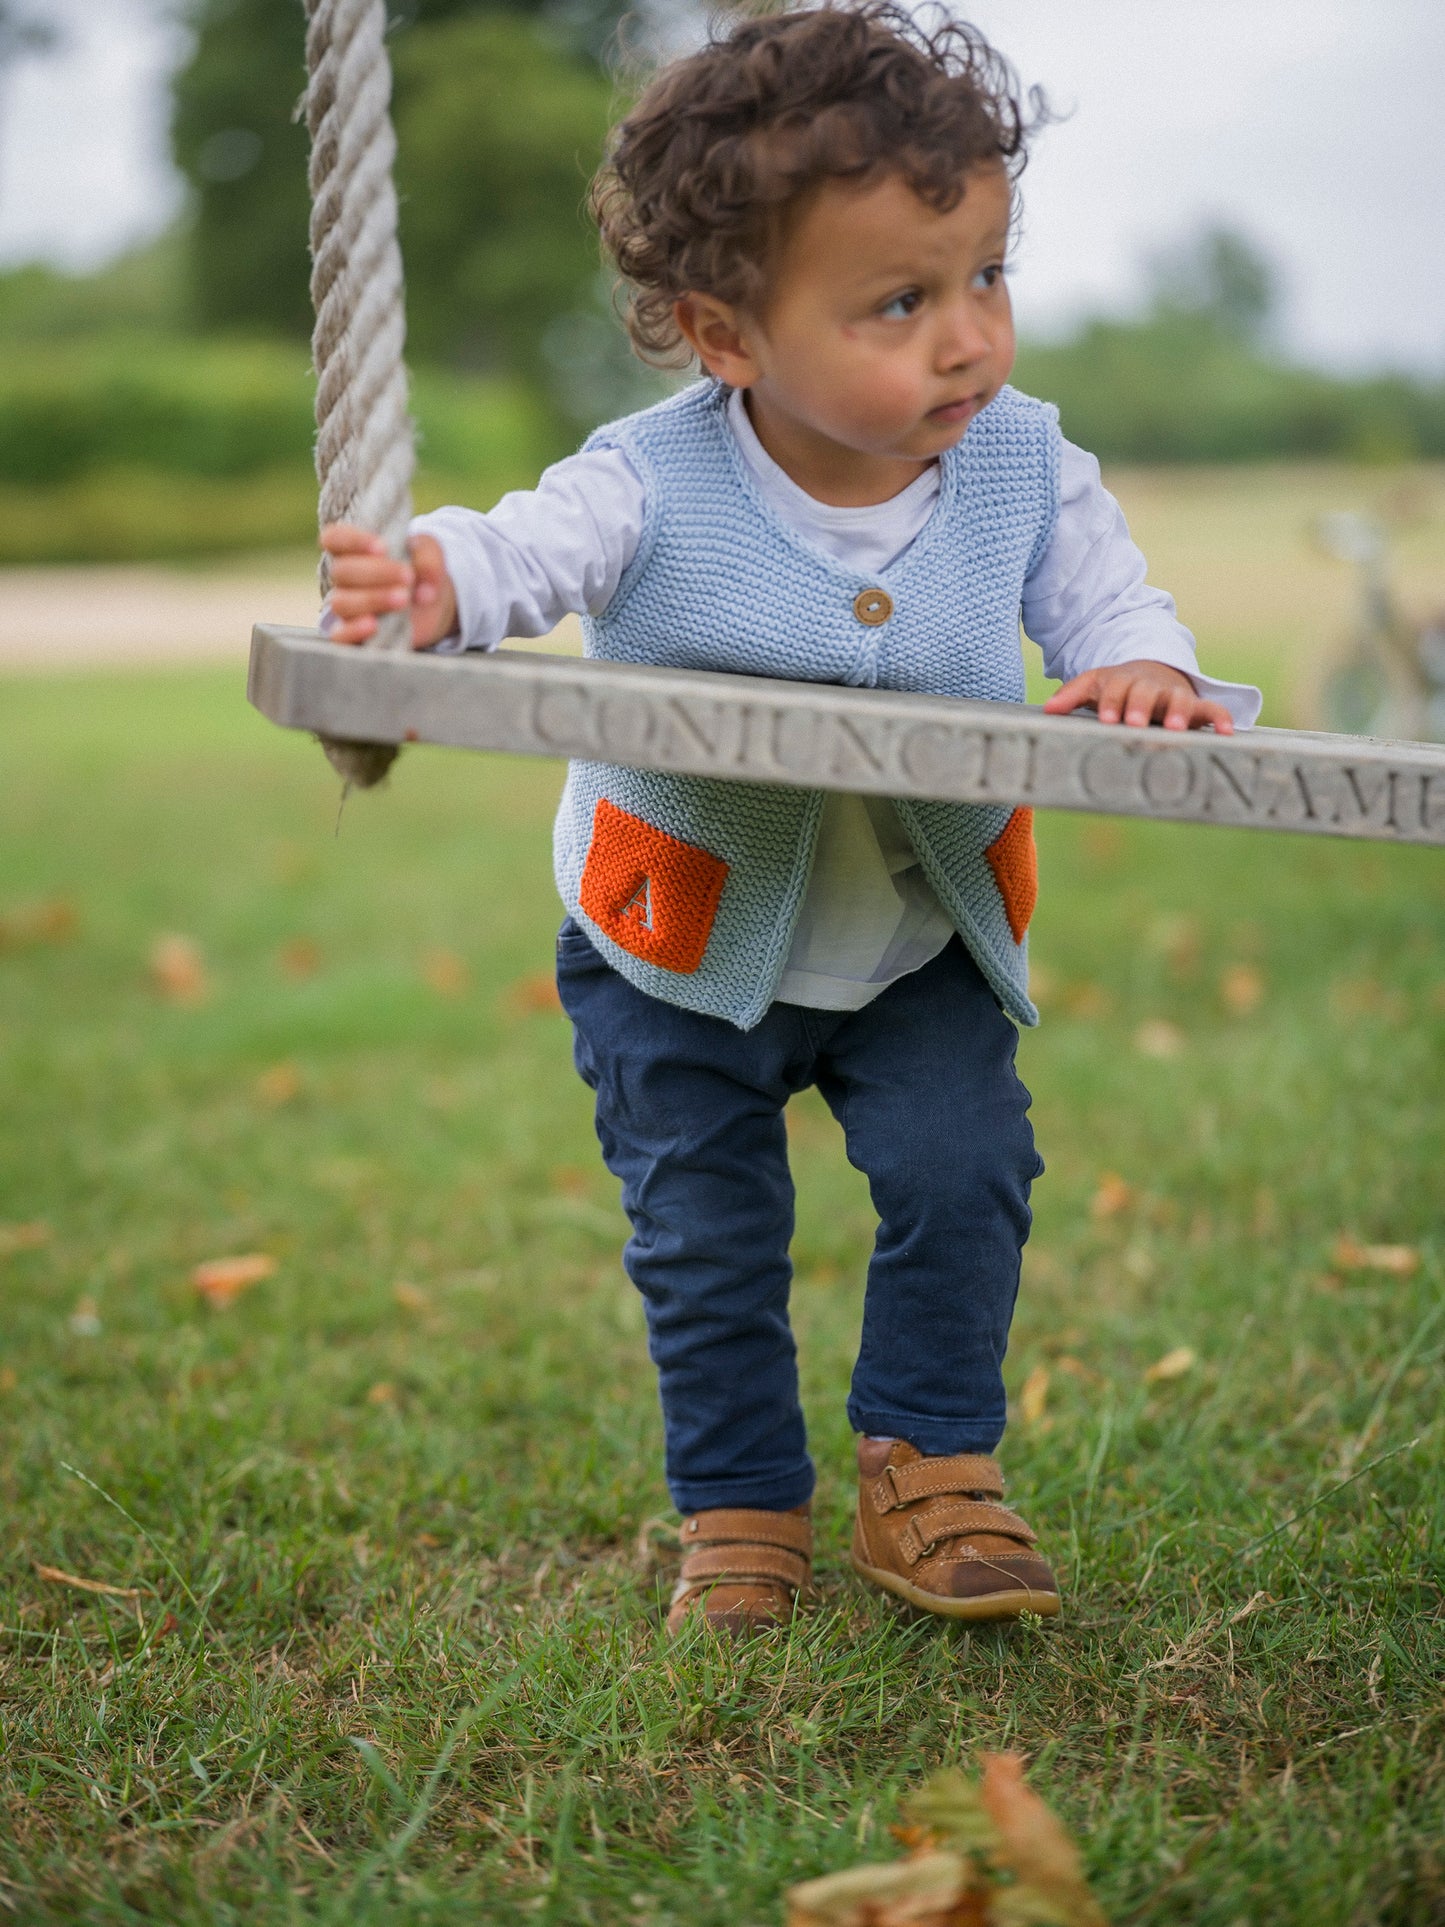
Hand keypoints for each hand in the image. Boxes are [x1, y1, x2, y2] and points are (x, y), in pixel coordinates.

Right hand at [319, 524, 457, 649]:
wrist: (432, 606)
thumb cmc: (421, 572)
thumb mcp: (430, 555)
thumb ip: (428, 558)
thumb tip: (427, 585)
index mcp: (353, 551)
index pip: (334, 538)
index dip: (352, 541)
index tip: (383, 548)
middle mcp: (344, 579)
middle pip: (342, 571)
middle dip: (376, 572)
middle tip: (408, 577)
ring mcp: (347, 608)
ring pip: (341, 602)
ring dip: (372, 599)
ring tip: (404, 599)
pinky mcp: (353, 635)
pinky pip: (339, 636)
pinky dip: (352, 631)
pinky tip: (373, 625)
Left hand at [1043, 660, 1233, 733]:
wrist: (1152, 668)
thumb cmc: (1118, 686)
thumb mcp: (1094, 685)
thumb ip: (1072, 695)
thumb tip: (1047, 709)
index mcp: (1123, 681)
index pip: (1115, 690)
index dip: (1111, 703)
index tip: (1107, 719)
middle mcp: (1150, 686)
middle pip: (1146, 692)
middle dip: (1140, 706)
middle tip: (1134, 724)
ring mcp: (1175, 694)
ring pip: (1179, 699)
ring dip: (1178, 711)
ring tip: (1174, 729)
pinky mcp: (1196, 706)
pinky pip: (1212, 709)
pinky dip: (1222, 718)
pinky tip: (1227, 732)